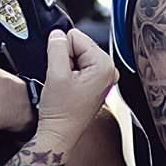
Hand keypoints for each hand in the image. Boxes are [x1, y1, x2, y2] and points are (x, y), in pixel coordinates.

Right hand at [36, 29, 117, 150]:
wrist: (60, 133)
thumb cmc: (61, 111)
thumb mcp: (55, 73)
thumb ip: (57, 47)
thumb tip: (58, 33)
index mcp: (105, 65)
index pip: (76, 36)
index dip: (62, 52)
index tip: (62, 72)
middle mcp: (109, 70)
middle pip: (78, 45)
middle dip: (65, 59)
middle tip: (64, 80)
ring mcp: (104, 77)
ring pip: (76, 55)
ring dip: (67, 67)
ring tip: (66, 86)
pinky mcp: (96, 83)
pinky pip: (78, 66)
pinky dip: (70, 74)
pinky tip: (69, 88)